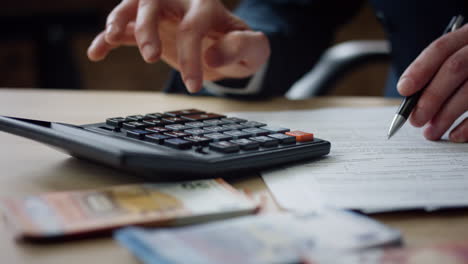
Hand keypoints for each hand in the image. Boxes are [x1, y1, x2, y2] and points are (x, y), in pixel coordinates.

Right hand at [87, 0, 269, 92]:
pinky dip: (106, 38)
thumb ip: (245, 47)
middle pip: (154, 3)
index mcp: (207, 6)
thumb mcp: (254, 50)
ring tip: (110, 37)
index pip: (192, 27)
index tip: (192, 86)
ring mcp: (160, 13)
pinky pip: (122, 27)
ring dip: (119, 20)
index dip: (191, 55)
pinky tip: (96, 53)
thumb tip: (213, 54)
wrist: (225, 46)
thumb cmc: (238, 47)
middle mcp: (179, 2)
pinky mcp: (147, 27)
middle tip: (151, 58)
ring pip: (133, 6)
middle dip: (148, 28)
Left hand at [397, 24, 467, 142]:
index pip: (442, 47)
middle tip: (415, 120)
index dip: (420, 69)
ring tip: (431, 133)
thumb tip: (413, 102)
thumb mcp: (460, 61)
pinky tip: (455, 135)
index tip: (404, 90)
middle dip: (430, 97)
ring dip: (445, 115)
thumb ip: (439, 74)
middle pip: (455, 68)